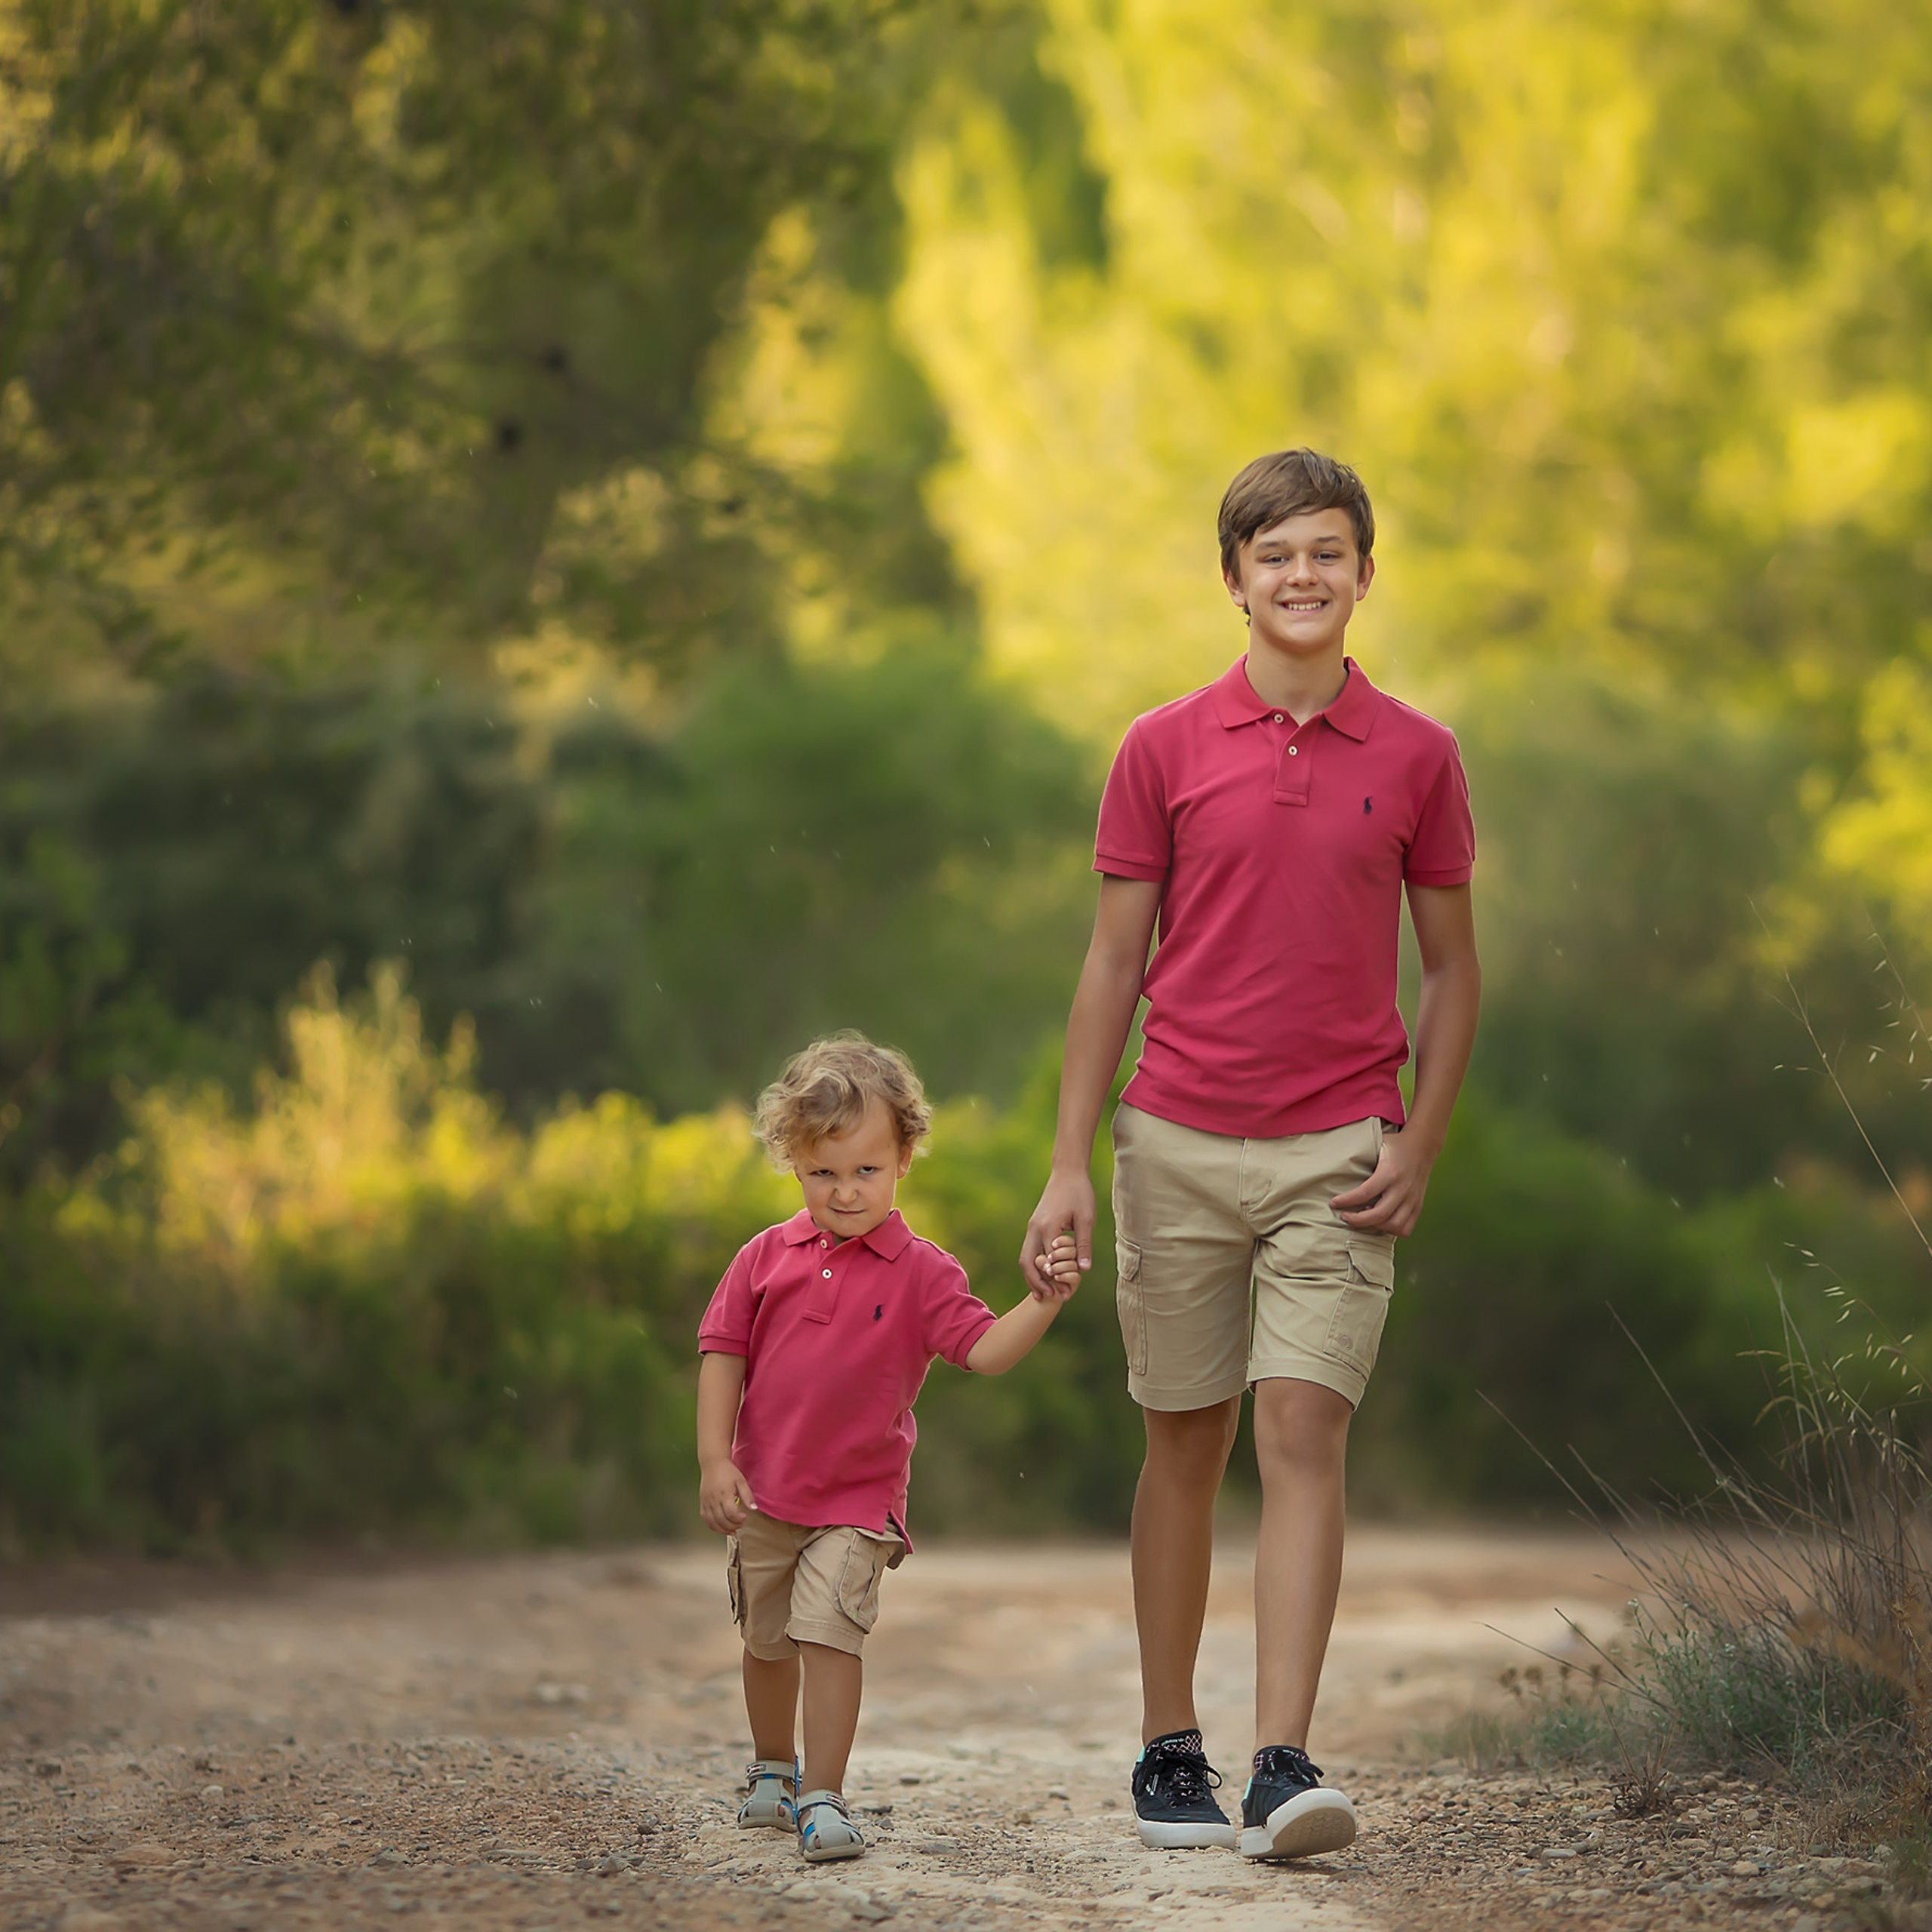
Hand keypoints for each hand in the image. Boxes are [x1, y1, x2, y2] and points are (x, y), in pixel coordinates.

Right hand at [698, 1458, 753, 1533]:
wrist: (713, 1464)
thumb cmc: (727, 1471)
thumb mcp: (741, 1481)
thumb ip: (747, 1496)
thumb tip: (753, 1508)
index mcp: (724, 1494)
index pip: (731, 1513)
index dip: (738, 1518)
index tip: (744, 1517)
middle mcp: (713, 1500)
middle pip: (721, 1520)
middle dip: (732, 1526)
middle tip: (740, 1524)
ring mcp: (706, 1502)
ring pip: (712, 1523)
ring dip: (723, 1530)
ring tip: (732, 1529)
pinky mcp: (702, 1503)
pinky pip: (705, 1519)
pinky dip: (713, 1526)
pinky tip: (721, 1527)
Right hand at [1021, 1169, 1094, 1297]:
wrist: (1067, 1173)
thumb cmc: (1079, 1193)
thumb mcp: (1086, 1219)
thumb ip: (1083, 1245)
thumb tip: (1084, 1270)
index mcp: (1048, 1227)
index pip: (1048, 1261)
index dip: (1056, 1280)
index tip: (1065, 1294)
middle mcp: (1035, 1228)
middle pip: (1028, 1263)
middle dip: (1036, 1282)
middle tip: (1048, 1298)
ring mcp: (1032, 1227)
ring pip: (1025, 1257)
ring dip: (1032, 1276)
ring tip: (1042, 1293)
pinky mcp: (1034, 1225)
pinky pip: (1029, 1250)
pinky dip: (1033, 1265)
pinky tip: (1043, 1274)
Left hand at [1330, 1127, 1436, 1237]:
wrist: (1423, 1145)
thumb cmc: (1396, 1145)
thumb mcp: (1377, 1144)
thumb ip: (1360, 1156)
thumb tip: (1335, 1164)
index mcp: (1390, 1172)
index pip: (1364, 1193)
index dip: (1346, 1201)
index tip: (1333, 1203)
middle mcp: (1402, 1188)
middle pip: (1379, 1215)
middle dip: (1358, 1220)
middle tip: (1345, 1216)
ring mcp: (1412, 1199)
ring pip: (1395, 1225)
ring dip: (1376, 1226)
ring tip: (1364, 1218)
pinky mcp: (1418, 1205)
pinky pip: (1406, 1227)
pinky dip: (1392, 1230)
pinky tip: (1381, 1222)